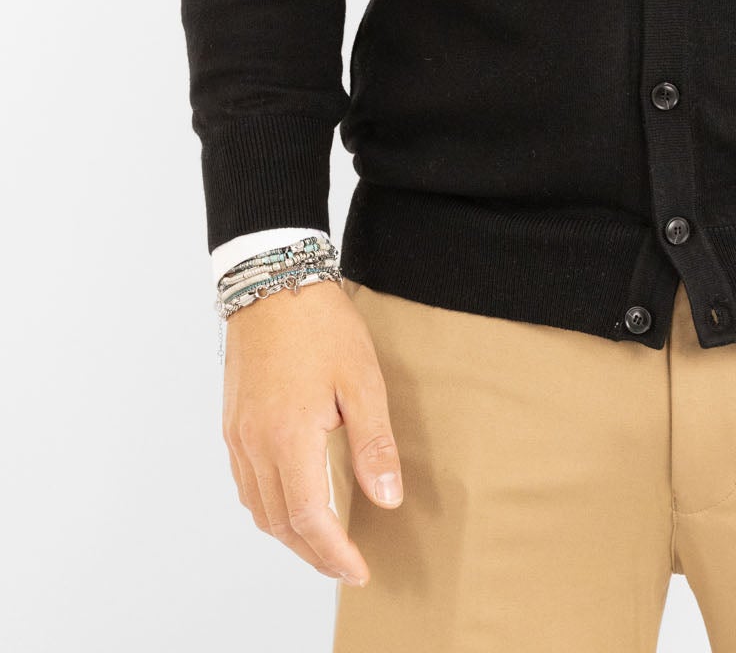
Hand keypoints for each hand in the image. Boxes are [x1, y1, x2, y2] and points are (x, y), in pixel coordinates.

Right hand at [221, 277, 403, 586]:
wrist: (272, 281)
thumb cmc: (320, 324)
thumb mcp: (361, 379)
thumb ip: (373, 443)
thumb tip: (386, 499)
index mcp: (288, 437)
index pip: (309, 519)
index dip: (334, 553)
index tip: (359, 570)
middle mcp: (255, 445)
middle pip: (280, 523)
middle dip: (314, 553)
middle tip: (345, 567)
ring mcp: (238, 436)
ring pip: (259, 509)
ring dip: (290, 536)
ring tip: (324, 544)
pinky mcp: (233, 423)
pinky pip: (246, 485)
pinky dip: (269, 508)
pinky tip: (292, 504)